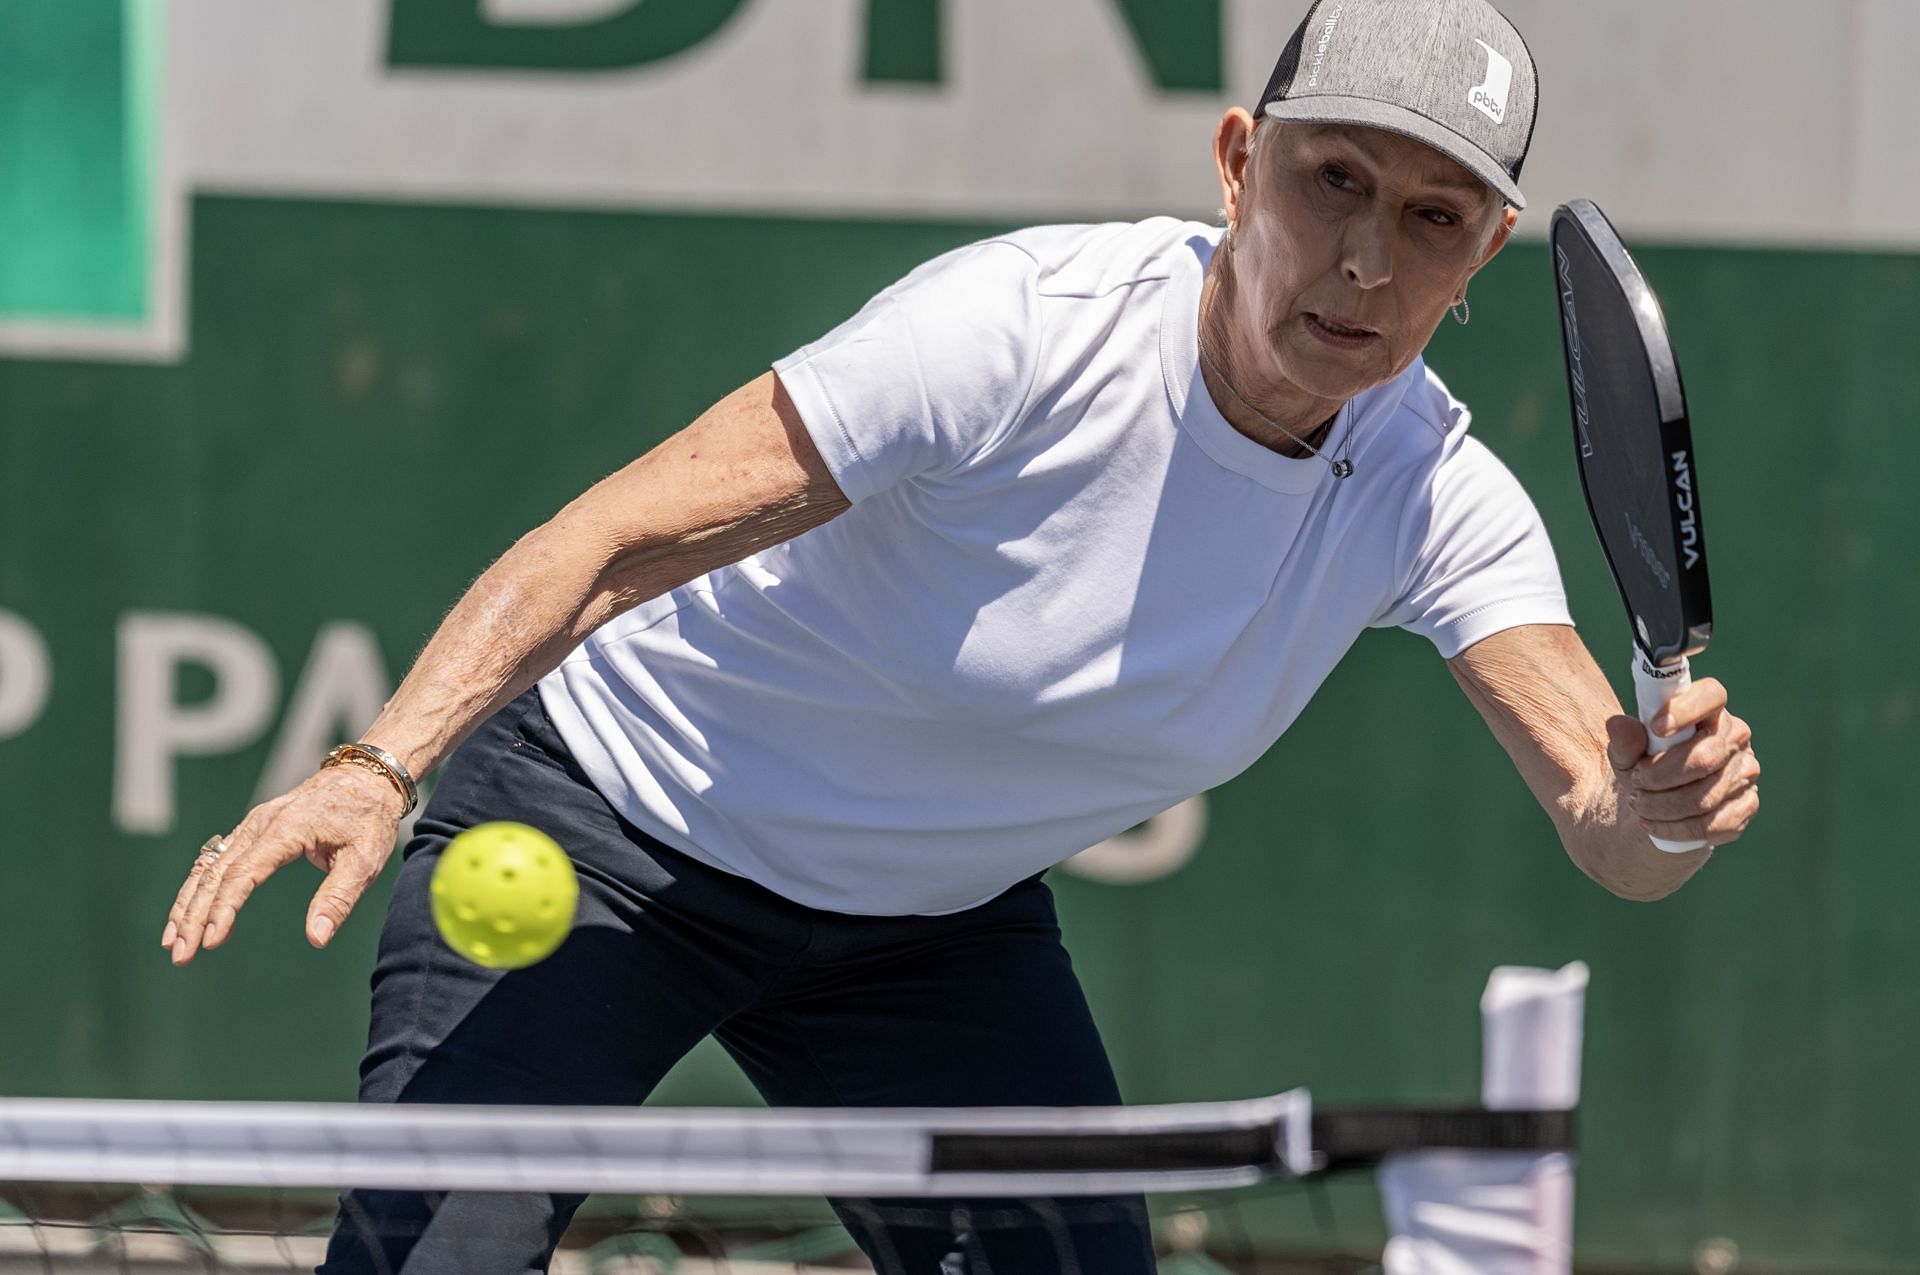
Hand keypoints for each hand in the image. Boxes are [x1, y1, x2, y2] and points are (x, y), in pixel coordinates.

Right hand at [162, 765, 407, 964]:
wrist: (368, 776)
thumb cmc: (368, 818)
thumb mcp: (365, 859)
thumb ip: (338, 898)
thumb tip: (317, 939)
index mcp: (286, 829)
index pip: (243, 874)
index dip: (224, 909)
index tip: (211, 942)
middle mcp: (260, 824)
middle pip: (215, 873)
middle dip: (194, 916)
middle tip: (181, 956)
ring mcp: (252, 825)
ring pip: (208, 867)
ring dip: (187, 905)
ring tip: (172, 942)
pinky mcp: (252, 830)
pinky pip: (216, 860)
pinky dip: (198, 888)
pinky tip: (187, 914)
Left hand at [1605, 677, 1759, 848]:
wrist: (1654, 804)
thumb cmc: (1643, 765)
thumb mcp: (1625, 753)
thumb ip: (1624, 740)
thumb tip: (1617, 725)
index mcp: (1709, 711)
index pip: (1712, 695)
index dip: (1687, 709)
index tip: (1656, 727)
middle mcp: (1736, 737)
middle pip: (1705, 756)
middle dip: (1661, 775)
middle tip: (1635, 781)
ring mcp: (1745, 772)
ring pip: (1706, 796)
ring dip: (1663, 805)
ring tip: (1636, 804)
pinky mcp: (1745, 806)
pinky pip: (1714, 823)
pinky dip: (1677, 828)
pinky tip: (1652, 825)